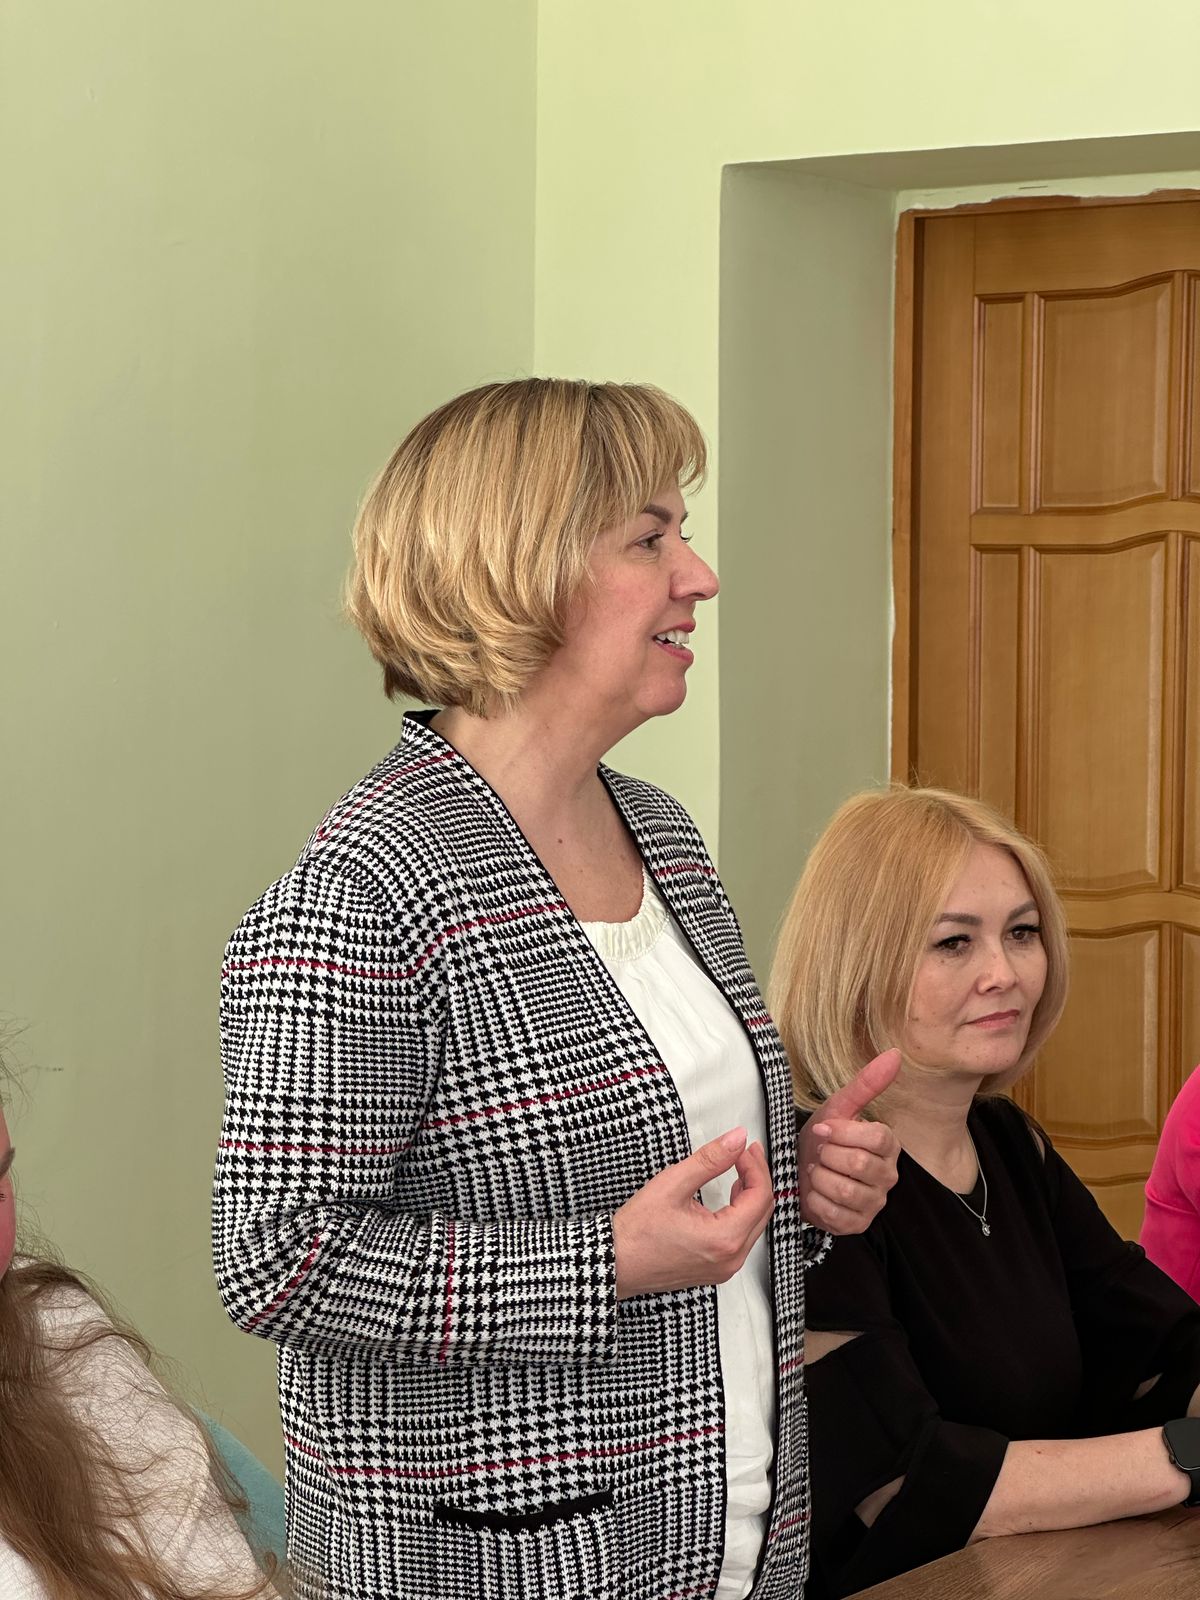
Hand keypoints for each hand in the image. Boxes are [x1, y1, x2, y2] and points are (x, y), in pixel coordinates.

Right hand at [612, 1128, 774, 1299]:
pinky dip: (741, 1214)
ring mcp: (724, 1268)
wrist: (616, 1262)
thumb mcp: (673, 1184)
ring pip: (754, 1226)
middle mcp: (730, 1259)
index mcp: (724, 1239)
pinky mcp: (715, 1270)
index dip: (755, 1166)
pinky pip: (741, 1239)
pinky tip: (731, 1197)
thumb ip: (710, 1159)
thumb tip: (736, 1140)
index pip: (760, 1195)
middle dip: (757, 1178)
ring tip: (740, 1170)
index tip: (744, 1148)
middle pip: (763, 1211)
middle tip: (745, 1153)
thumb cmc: (637, 1231)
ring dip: (751, 1196)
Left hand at [797, 1048, 900, 1233]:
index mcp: (888, 1144)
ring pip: (845, 1190)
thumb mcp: (838, 1107)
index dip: (842, 1133)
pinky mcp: (857, 1224)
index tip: (822, 1129)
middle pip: (859, 1164)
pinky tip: (814, 1192)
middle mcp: (888, 1175)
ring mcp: (874, 1202)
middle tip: (819, 1152)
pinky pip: (834, 1213)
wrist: (799, 1169)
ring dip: (820, 1178)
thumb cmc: (821, 1138)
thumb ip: (866, 1083)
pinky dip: (815, 1200)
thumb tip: (895, 1054)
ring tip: (817, 1171)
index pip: (877, 1138)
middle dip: (828, 1155)